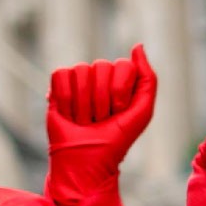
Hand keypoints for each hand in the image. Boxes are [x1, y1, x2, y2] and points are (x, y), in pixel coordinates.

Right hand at [43, 45, 157, 205]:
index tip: (119, 113)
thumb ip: (147, 79)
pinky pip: (61, 75)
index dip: (120, 92)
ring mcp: (80, 78)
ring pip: (81, 71)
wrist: (87, 159)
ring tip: (85, 120)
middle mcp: (102, 75)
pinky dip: (66, 99)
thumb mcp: (142, 112)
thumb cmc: (118, 138)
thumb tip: (137, 46)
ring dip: (84, 103)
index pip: (123, 66)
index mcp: (125, 79)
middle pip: (101, 67)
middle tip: (100, 119)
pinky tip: (69, 114)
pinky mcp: (58, 84)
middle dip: (102, 100)